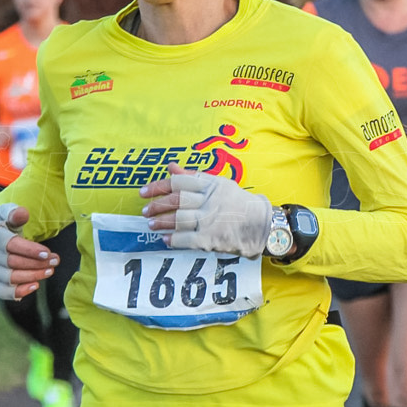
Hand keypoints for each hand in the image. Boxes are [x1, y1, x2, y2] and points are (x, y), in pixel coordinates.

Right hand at [0, 203, 57, 299]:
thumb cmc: (1, 222)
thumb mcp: (6, 212)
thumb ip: (15, 212)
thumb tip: (22, 213)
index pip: (10, 244)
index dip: (29, 250)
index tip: (47, 253)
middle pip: (11, 262)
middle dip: (36, 263)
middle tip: (55, 261)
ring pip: (9, 278)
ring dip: (32, 276)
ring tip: (50, 271)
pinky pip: (2, 291)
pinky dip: (19, 292)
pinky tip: (35, 286)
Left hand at [140, 163, 271, 257]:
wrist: (262, 224)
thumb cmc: (238, 203)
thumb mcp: (219, 183)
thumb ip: (192, 176)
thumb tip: (170, 167)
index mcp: (210, 185)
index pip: (179, 182)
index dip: (158, 186)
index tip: (144, 192)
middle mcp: (209, 200)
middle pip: (176, 201)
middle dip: (157, 205)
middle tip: (144, 210)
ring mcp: (210, 219)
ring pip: (179, 219)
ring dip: (161, 222)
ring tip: (151, 224)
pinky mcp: (211, 238)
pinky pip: (187, 239)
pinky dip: (173, 239)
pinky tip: (165, 239)